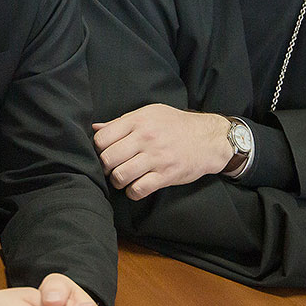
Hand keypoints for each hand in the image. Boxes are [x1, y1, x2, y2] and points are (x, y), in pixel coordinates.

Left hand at [93, 104, 232, 199]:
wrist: (209, 138)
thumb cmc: (176, 125)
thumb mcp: (150, 114)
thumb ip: (121, 122)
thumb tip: (95, 128)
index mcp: (139, 121)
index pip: (102, 138)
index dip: (98, 149)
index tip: (105, 153)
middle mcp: (146, 138)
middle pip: (108, 159)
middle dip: (105, 167)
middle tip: (112, 168)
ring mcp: (156, 157)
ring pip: (120, 176)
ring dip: (117, 181)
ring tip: (123, 178)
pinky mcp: (166, 175)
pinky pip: (138, 189)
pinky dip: (132, 192)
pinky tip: (136, 186)